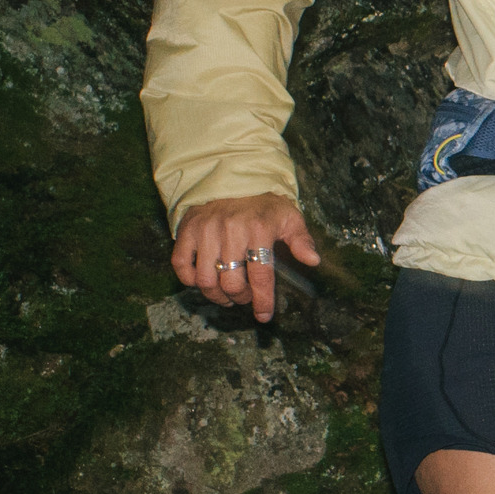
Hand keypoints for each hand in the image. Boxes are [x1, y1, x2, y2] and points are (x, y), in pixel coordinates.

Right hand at [172, 194, 317, 322]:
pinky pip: (181, 266)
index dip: (263, 300)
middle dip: (240, 297)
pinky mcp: (186, 231)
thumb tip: (313, 260)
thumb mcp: (289, 216)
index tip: (264, 316)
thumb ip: (301, 239)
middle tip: (245, 297)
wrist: (230, 177)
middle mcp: (229, 231)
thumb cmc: (263, 204)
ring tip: (226, 295)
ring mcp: (205, 231)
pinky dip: (190, 280)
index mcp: (258, 229)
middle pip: (230, 282)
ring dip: (216, 295)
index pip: (261, 274)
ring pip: (205, 279)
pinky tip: (204, 280)